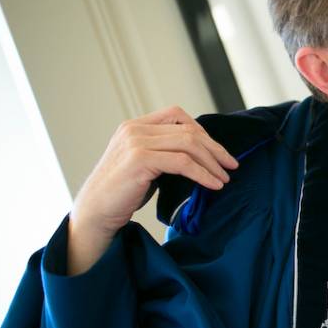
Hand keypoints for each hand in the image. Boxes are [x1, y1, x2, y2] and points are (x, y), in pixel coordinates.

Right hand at [66, 106, 238, 274]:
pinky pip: (183, 162)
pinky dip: (202, 174)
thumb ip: (165, 152)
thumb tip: (202, 154)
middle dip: (214, 148)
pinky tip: (213, 185)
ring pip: (188, 144)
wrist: (96, 212)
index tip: (218, 151)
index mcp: (135, 126)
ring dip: (212, 162)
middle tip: (231, 165)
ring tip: (224, 178)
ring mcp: (136, 142)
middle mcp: (134, 129)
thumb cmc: (122, 192)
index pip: (177, 115)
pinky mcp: (140, 159)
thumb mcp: (145, 164)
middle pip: (187, 129)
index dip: (202, 131)